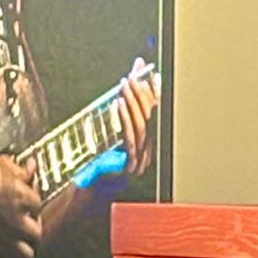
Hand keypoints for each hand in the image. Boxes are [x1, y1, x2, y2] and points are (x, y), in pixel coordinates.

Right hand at [0, 153, 41, 257]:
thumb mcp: (2, 165)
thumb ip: (21, 170)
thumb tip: (30, 167)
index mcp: (24, 199)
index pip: (38, 205)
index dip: (33, 204)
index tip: (29, 204)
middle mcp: (16, 220)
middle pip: (36, 233)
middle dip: (34, 231)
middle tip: (29, 227)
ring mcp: (1, 234)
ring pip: (25, 253)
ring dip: (25, 249)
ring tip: (20, 245)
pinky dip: (2, 257)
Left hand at [115, 57, 158, 176]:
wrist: (99, 184)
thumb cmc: (108, 157)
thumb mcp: (117, 130)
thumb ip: (124, 109)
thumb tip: (128, 86)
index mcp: (152, 139)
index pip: (157, 111)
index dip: (155, 92)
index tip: (150, 74)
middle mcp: (151, 146)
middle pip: (152, 115)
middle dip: (142, 93)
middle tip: (133, 75)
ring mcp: (143, 155)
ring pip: (142, 123)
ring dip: (133, 101)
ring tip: (125, 85)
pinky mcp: (131, 162)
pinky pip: (129, 136)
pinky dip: (124, 117)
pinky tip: (118, 103)